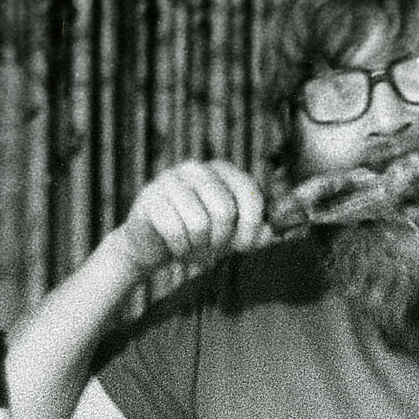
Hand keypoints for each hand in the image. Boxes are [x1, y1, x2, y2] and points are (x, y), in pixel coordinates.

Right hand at [111, 161, 272, 276]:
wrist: (153, 243)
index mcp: (223, 171)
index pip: (249, 192)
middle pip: (224, 210)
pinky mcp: (150, 198)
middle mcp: (197, 168)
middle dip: (222, 240)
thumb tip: (269, 233)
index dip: (252, 225)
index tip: (245, 246)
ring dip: (199, 246)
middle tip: (214, 250)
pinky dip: (179, 248)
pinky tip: (177, 247)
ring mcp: (170, 180)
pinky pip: (174, 230)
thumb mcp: (232, 234)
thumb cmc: (200, 236)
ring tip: (195, 247)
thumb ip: (255, 231)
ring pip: (199, 223)